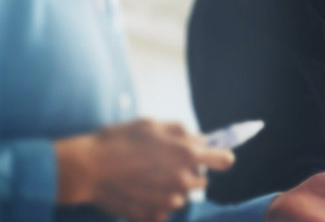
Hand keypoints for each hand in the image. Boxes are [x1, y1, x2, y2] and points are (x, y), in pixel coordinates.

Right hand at [55, 119, 234, 221]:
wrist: (88, 168)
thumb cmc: (120, 140)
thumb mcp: (154, 124)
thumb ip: (182, 131)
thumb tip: (200, 139)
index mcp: (187, 154)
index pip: (225, 160)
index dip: (220, 157)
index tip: (213, 155)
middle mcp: (182, 180)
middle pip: (202, 180)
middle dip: (191, 171)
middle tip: (166, 162)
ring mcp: (168, 201)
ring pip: (183, 195)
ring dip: (173, 188)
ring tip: (148, 176)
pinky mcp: (153, 215)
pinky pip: (164, 209)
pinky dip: (157, 202)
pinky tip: (140, 190)